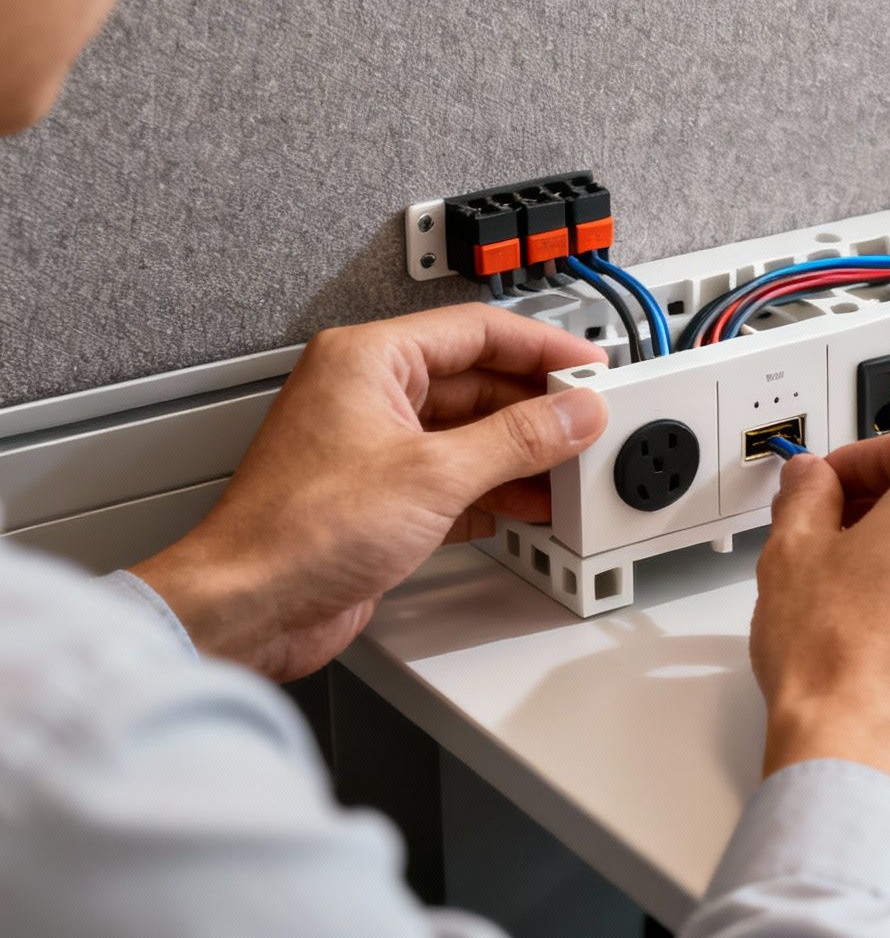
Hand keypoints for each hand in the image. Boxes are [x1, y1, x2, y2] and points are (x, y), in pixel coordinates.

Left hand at [134, 304, 608, 679]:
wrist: (249, 607)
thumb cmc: (296, 530)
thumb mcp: (434, 473)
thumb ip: (519, 438)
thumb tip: (573, 413)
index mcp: (368, 360)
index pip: (478, 330)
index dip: (544, 347)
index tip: (590, 367)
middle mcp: (369, 395)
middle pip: (479, 383)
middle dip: (538, 407)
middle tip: (590, 422)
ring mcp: (376, 448)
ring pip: (471, 433)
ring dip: (522, 453)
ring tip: (570, 467)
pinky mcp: (383, 498)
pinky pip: (457, 478)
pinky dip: (497, 490)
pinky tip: (531, 505)